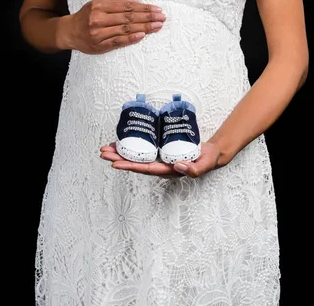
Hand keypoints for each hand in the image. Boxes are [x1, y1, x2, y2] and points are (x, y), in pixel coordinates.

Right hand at [66, 0, 165, 54]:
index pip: (127, 6)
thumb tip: (134, 1)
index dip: (143, 8)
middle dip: (147, 17)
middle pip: (128, 17)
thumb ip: (114, 1)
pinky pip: (118, 41)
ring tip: (157, 26)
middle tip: (162, 17)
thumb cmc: (86, 16)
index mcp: (100, 6)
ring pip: (125, 29)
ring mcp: (99, 33)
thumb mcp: (97, 3)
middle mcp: (99, 18)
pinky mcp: (99, 45)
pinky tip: (142, 36)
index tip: (157, 9)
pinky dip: (130, 38)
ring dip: (144, 27)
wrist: (69, 32)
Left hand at [99, 141, 221, 178]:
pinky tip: (119, 143)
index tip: (116, 164)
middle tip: (103, 154)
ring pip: (136, 157)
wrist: (210, 154)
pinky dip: (129, 147)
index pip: (146, 169)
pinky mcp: (159, 152)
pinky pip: (141, 150)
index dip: (130, 166)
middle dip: (118, 159)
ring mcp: (158, 160)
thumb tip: (178, 166)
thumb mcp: (204, 164)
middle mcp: (160, 166)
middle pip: (135, 164)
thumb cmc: (207, 159)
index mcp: (168, 171)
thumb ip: (194, 169)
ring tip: (105, 149)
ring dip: (120, 153)